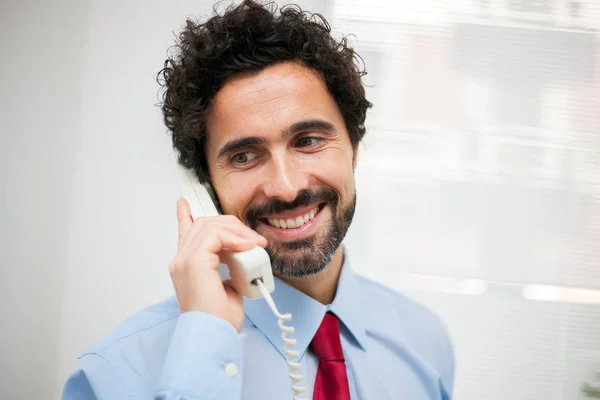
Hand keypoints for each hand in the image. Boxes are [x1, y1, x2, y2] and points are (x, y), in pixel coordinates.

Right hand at [169, 198, 267, 331]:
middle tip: (252, 237)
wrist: (212, 334)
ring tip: (255, 244)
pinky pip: (216, 235)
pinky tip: (248, 246)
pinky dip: (235, 237)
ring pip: (210, 226)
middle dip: (231, 225)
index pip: (184, 233)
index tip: (184, 203)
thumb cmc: (220, 319)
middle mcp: (181, 260)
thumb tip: (242, 254)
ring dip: (237, 231)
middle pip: (203, 225)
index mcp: (186, 266)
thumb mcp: (227, 286)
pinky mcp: (194, 261)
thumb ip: (228, 267)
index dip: (185, 216)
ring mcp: (184, 260)